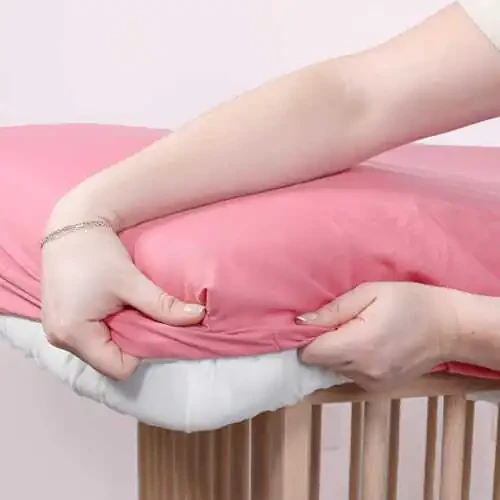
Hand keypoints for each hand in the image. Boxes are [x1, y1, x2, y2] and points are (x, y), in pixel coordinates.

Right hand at [41, 215, 204, 379]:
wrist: (70, 225)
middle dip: (127, 342)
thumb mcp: (132, 282)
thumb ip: (164, 305)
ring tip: (121, 306)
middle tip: (136, 313)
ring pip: (97, 349)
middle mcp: (58, 338)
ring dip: (114, 333)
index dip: (139, 351)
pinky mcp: (57, 320)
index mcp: (73, 334)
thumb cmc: (98, 252)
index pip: (117, 368)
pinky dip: (102, 326)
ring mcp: (54, 330)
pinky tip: (108, 304)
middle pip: (106, 360)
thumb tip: (198, 316)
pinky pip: (86, 336)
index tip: (146, 324)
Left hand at [298, 282, 460, 390]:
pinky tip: (369, 346)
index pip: (310, 354)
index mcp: (358, 345)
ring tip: (357, 332)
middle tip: (340, 323)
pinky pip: (351, 375)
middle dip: (322, 343)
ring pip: (334, 369)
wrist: (449, 328)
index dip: (307, 337)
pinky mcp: (380, 388)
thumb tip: (301, 322)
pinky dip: (352, 362)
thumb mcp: (369, 293)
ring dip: (337, 353)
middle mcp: (362, 370)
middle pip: (320, 362)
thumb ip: (334, 310)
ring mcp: (372, 383)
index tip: (316, 323)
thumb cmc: (408, 302)